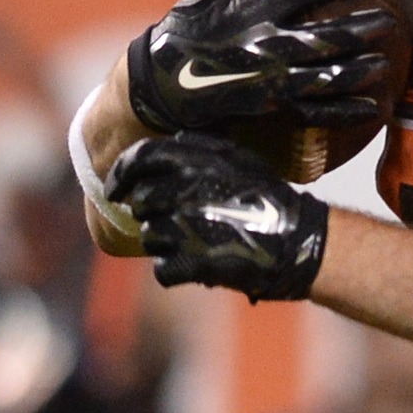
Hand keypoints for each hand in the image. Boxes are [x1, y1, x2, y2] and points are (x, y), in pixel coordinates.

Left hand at [105, 132, 330, 301]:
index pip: (138, 159)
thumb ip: (202, 149)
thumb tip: (171, 142)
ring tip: (199, 241)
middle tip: (178, 221)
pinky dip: (178, 270)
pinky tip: (202, 263)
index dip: (120, 175)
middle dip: (155, 214)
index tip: (114, 190)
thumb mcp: (241, 159)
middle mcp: (183, 190)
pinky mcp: (189, 261)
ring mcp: (184, 227)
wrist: (297, 240)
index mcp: (193, 161)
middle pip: (142, 203)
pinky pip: (162, 269)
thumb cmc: (269, 198)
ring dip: (168, 243)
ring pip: (150, 237)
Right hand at [127, 0, 393, 133]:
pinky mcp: (268, 108)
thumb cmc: (188, 26)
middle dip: (361, 27)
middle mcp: (263, 45)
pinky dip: (345, 111)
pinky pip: (314, 112)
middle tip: (389, 19)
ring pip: (324, 76)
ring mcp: (267, 80)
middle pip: (323, 36)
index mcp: (249, 10)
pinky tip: (372, 107)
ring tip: (385, 62)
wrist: (159, 84)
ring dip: (359, 70)